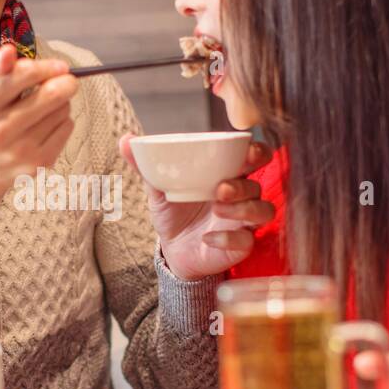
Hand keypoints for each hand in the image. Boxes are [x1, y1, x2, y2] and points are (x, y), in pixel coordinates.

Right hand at [0, 44, 77, 205]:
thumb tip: (10, 52)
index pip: (19, 77)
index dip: (45, 67)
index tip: (60, 66)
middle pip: (50, 95)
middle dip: (65, 82)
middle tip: (67, 80)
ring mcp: (20, 152)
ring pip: (62, 110)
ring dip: (60, 102)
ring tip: (45, 106)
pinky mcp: (38, 165)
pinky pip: (66, 128)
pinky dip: (62, 120)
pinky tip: (47, 124)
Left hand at [119, 134, 273, 279]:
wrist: (172, 248)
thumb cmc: (174, 212)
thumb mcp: (159, 188)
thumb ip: (147, 165)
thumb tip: (125, 140)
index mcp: (227, 174)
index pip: (256, 157)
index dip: (257, 152)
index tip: (246, 153)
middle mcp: (241, 196)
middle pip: (258, 184)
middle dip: (243, 184)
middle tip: (220, 188)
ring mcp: (244, 221)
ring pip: (262, 210)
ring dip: (242, 208)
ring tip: (216, 209)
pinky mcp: (241, 244)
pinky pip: (246, 240)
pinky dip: (228, 239)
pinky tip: (208, 238)